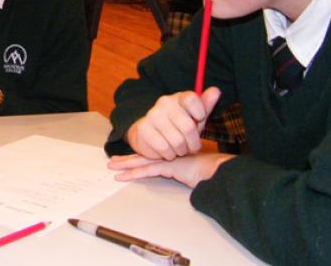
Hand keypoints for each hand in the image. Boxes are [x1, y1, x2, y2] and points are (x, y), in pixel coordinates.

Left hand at [108, 152, 234, 187]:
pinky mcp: (168, 166)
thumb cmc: (209, 169)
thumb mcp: (194, 168)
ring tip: (111, 167)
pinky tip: (121, 177)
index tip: (126, 158)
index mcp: (171, 154)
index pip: (151, 155)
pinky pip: (148, 170)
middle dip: (127, 159)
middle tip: (112, 162)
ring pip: (142, 162)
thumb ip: (185, 168)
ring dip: (125, 164)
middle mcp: (167, 155)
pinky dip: (134, 173)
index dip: (138, 156)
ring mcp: (167, 160)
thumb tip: (178, 170)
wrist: (218, 169)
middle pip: (143, 156)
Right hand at [126, 87, 221, 159]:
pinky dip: (169, 155)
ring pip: (177, 141)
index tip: (198, 121)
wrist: (150, 136)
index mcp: (178, 98)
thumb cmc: (178, 127)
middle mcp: (164, 102)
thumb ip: (205, 105)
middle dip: (193, 143)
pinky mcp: (143, 128)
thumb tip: (216, 90)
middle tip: (192, 147)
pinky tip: (168, 152)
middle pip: (188, 126)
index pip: (191, 99)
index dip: (200, 113)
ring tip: (180, 149)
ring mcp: (152, 115)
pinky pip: (164, 148)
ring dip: (181, 150)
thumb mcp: (195, 118)